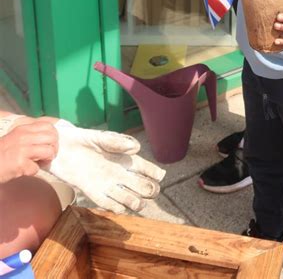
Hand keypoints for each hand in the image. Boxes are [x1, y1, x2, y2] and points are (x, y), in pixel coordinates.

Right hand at [0, 120, 57, 182]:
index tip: (50, 145)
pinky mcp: (19, 163)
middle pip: (52, 138)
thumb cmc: (2, 154)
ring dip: (47, 160)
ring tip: (39, 163)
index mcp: (24, 129)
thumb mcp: (16, 138)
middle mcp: (24, 136)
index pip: (49, 126)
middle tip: (48, 157)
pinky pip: (36, 168)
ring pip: (48, 151)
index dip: (54, 137)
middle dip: (54, 149)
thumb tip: (50, 142)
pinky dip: (33, 171)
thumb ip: (31, 137)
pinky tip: (25, 170)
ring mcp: (22, 149)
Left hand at [48, 121, 165, 212]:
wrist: (61, 147)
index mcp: (124, 158)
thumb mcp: (101, 137)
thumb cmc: (83, 139)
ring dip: (135, 202)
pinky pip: (107, 203)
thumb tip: (136, 148)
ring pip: (127, 197)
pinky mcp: (92, 191)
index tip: (160, 176)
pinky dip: (115, 207)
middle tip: (151, 191)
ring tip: (138, 203)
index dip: (154, 173)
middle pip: (140, 186)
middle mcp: (118, 173)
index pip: (145, 168)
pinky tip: (120, 207)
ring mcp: (106, 184)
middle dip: (148, 190)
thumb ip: (118, 142)